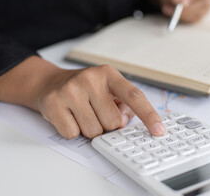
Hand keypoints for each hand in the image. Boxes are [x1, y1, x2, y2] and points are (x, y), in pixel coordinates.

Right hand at [0, 56, 164, 138]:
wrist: (50, 83)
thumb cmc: (84, 89)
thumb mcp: (107, 89)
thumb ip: (123, 105)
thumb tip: (123, 122)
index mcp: (108, 74)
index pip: (134, 96)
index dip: (149, 115)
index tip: (159, 131)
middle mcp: (90, 79)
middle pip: (113, 122)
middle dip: (106, 124)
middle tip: (95, 112)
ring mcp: (71, 90)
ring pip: (94, 132)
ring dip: (90, 129)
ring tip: (81, 113)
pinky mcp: (54, 104)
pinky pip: (73, 134)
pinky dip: (73, 131)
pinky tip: (68, 117)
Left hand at [155, 0, 209, 22]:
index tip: (182, 2)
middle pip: (203, 4)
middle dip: (185, 8)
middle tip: (168, 8)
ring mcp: (205, 6)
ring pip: (197, 14)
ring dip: (181, 14)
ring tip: (165, 9)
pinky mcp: (199, 15)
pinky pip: (192, 20)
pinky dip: (181, 18)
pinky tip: (170, 13)